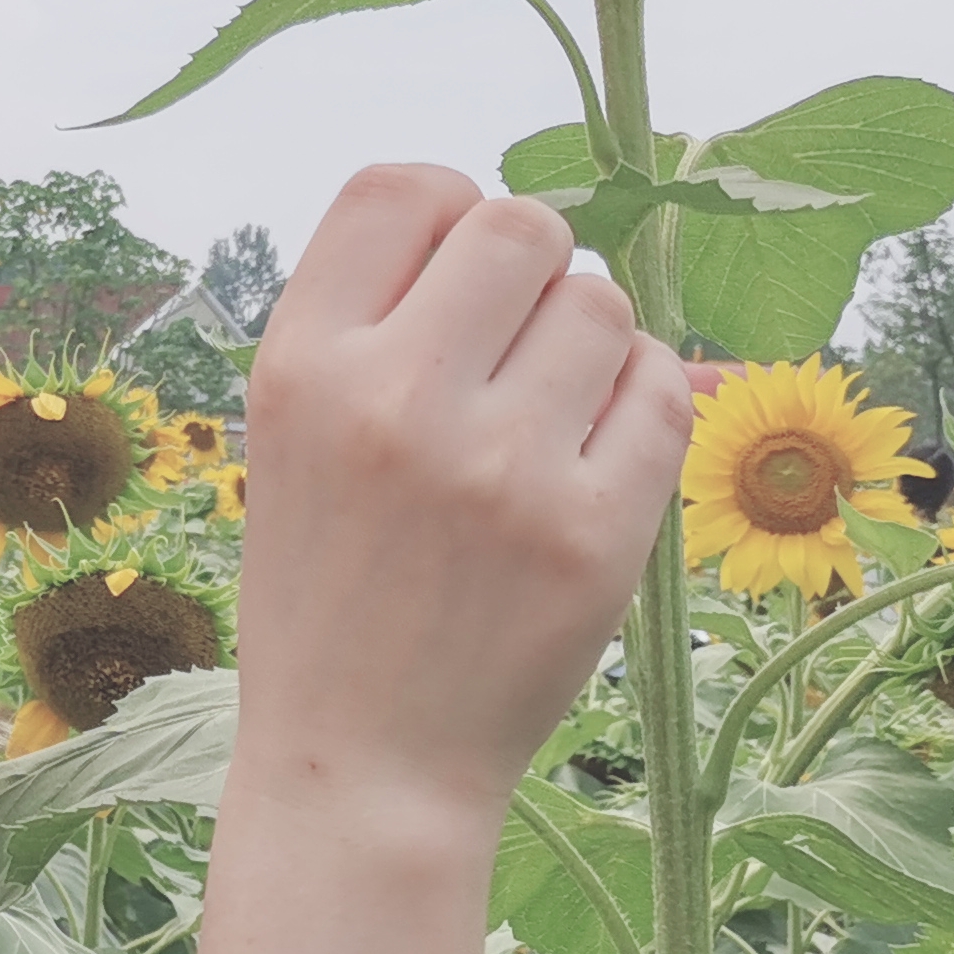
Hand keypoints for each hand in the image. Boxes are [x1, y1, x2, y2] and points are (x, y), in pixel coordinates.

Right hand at [231, 166, 691, 819]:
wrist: (362, 766)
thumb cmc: (331, 590)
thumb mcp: (291, 441)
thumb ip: (370, 325)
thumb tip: (503, 214)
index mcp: (298, 368)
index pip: (398, 187)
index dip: (445, 210)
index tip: (453, 272)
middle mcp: (391, 400)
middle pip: (519, 225)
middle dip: (532, 270)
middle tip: (514, 348)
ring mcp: (499, 467)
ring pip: (602, 305)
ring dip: (590, 344)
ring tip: (546, 419)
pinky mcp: (592, 531)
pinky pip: (663, 389)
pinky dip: (641, 405)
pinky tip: (592, 458)